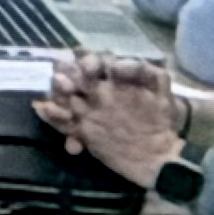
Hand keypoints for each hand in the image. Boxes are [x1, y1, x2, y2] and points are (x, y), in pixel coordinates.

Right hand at [39, 57, 184, 182]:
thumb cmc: (160, 116)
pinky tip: (55, 118)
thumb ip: (140, 70)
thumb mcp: (158, 87)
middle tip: (69, 88)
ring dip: (56, 99)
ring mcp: (85, 112)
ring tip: (66, 110)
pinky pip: (60, 122)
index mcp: (110, 78)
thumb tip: (115, 65)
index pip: (88, 61)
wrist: (159, 153)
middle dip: (64, 79)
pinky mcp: (80, 132)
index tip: (90, 71)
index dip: (85, 62)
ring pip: (60, 98)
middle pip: (67, 77)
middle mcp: (93, 91)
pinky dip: (52, 119)